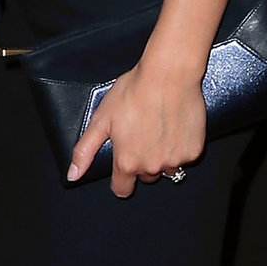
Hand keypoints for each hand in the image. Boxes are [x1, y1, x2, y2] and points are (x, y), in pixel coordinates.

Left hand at [69, 55, 206, 196]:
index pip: (122, 189)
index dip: (119, 181)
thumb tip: (73, 174)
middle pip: (144, 176)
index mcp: (127, 161)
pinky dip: (178, 145)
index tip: (120, 168)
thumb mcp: (101, 119)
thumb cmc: (133, 93)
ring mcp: (175, 160)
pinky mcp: (193, 151)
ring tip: (156, 127)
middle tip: (138, 133)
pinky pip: (184, 156)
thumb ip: (85, 150)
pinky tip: (172, 125)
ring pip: (165, 167)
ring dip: (160, 155)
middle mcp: (152, 166)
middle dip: (140, 161)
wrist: (168, 77)